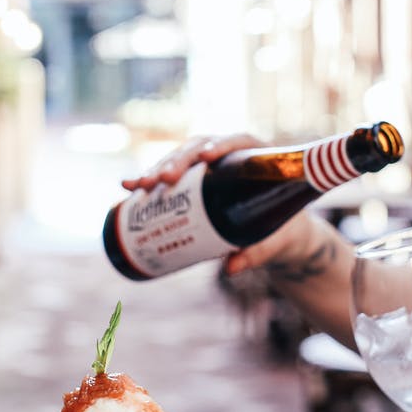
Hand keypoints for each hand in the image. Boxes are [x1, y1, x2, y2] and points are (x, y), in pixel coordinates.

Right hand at [120, 134, 321, 275]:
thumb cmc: (284, 232)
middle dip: (177, 162)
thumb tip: (231, 269)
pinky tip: (127, 187)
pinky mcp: (194, 182)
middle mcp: (229, 156)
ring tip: (138, 186)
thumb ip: (257, 254)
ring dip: (156, 170)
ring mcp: (208, 168)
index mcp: (255, 158)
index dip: (220, 145)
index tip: (207, 157)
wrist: (280, 233)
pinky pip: (169, 177)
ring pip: (179, 161)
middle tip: (162, 180)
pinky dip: (148, 180)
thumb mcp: (276, 243)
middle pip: (199, 150)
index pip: (237, 142)